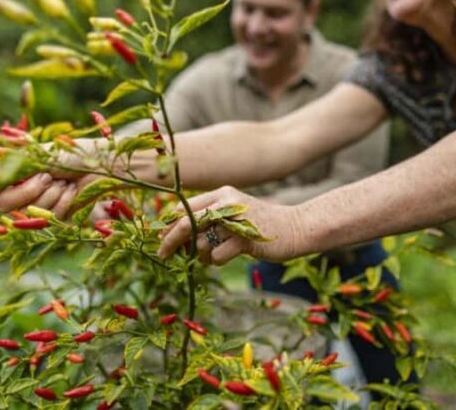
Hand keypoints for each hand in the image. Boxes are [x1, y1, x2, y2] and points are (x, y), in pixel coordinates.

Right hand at [0, 137, 108, 215]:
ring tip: (65, 180)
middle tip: (47, 175)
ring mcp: (40, 204)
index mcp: (14, 171)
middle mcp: (23, 189)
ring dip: (51, 193)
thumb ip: (5, 170)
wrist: (102, 164)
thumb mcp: (35, 157)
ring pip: (30, 211)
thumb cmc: (68, 154)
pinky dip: (64, 201)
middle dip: (27, 190)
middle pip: (5, 204)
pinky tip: (73, 191)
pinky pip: (51, 216)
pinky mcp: (58, 216)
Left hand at [157, 186, 305, 264]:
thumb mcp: (232, 213)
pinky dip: (217, 261)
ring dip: (201, 256)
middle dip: (170, 242)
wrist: (294, 228)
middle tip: (163, 256)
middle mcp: (226, 203)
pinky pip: (217, 256)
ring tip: (213, 256)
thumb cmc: (259, 225)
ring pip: (200, 244)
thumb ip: (209, 218)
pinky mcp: (245, 238)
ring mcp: (236, 220)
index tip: (161, 240)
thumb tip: (174, 235)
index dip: (168, 226)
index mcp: (220, 194)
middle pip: (186, 224)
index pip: (183, 208)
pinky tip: (229, 257)